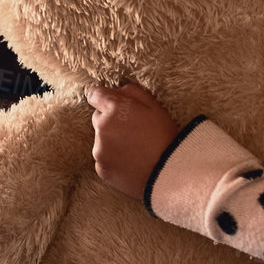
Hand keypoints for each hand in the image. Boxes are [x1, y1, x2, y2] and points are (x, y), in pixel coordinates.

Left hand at [86, 80, 180, 201]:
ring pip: (101, 140)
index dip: (104, 99)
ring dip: (112, 141)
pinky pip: (104, 160)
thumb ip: (132, 92)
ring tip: (135, 149)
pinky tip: (132, 162)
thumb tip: (117, 91)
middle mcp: (102, 128)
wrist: (168, 173)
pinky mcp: (102, 169)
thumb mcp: (155, 106)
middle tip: (133, 130)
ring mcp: (100, 150)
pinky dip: (114, 159)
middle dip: (111, 121)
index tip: (112, 105)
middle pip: (98, 118)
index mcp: (114, 109)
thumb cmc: (165, 137)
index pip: (95, 95)